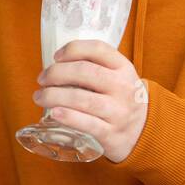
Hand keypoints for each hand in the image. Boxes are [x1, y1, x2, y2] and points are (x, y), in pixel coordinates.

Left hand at [32, 39, 147, 162]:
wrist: (145, 132)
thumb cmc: (121, 99)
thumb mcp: (118, 77)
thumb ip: (96, 67)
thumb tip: (56, 63)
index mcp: (124, 68)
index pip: (98, 49)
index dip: (73, 49)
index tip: (55, 56)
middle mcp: (123, 88)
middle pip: (85, 72)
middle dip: (57, 73)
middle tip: (42, 79)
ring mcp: (118, 112)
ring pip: (82, 99)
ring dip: (54, 96)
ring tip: (39, 97)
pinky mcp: (111, 134)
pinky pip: (88, 124)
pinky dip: (68, 117)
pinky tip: (53, 113)